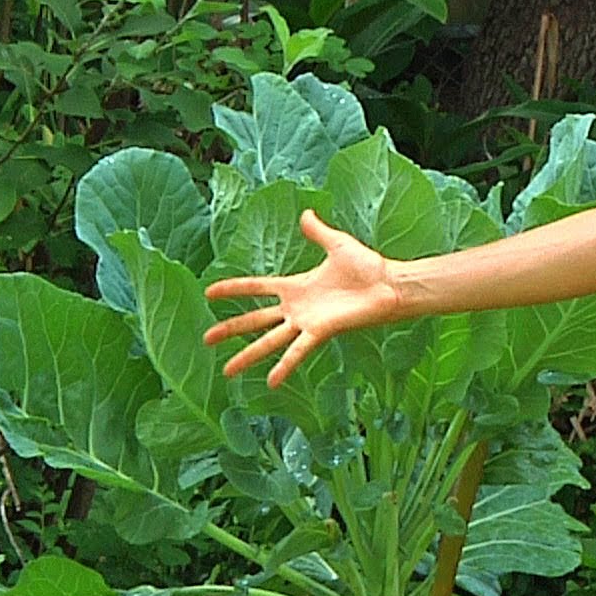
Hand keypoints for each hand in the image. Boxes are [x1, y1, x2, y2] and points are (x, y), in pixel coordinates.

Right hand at [203, 209, 403, 387]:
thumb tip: (306, 213)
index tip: (208, 293)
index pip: (256, 288)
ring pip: (269, 340)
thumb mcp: (336, 243)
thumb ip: (318, 231)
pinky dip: (284, 366)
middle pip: (255, 319)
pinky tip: (270, 382)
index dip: (233, 289)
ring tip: (227, 371)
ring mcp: (306, 322)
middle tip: (206, 339)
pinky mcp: (320, 332)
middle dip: (230, 329)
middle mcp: (296, 308)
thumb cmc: (367, 266)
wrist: (389, 284)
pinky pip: (297, 351)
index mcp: (296, 286)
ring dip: (248, 355)